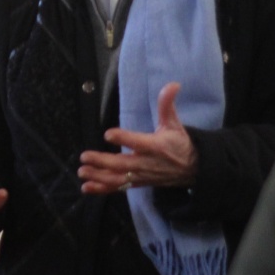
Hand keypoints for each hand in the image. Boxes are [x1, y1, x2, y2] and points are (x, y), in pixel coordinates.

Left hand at [78, 82, 197, 195]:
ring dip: (98, 176)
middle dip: (103, 161)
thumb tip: (173, 84)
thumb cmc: (179, 143)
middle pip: (122, 164)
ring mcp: (140, 175)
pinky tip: (86, 187)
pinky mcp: (137, 182)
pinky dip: (102, 189)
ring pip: (118, 178)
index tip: (108, 134)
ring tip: (82, 171)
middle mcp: (146, 162)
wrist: (192, 169)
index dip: (123, 138)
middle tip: (84, 156)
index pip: (138, 142)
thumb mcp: (174, 123)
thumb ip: (168, 104)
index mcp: (155, 145)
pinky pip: (119, 187)